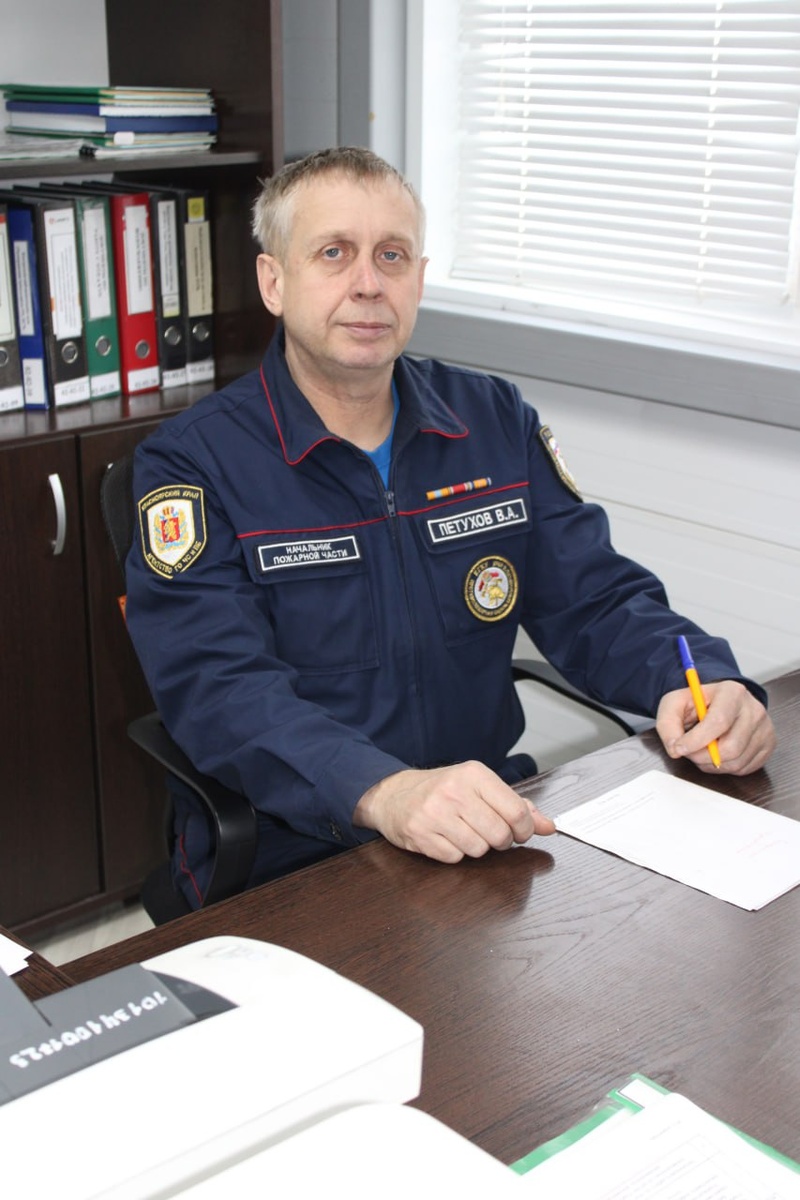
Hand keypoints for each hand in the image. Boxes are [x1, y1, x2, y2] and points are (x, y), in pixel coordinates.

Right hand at [353, 760, 555, 861]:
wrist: (393, 794)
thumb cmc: (444, 791)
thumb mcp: (480, 787)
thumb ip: (517, 805)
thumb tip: (548, 826)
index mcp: (474, 774)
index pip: (516, 811)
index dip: (523, 829)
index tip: (518, 832)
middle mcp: (454, 791)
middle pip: (499, 835)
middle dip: (500, 841)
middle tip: (490, 834)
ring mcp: (434, 813)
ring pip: (478, 849)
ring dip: (476, 848)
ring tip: (464, 833)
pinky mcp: (419, 834)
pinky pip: (455, 858)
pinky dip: (455, 854)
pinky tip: (446, 839)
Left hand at [657, 680, 775, 774]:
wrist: (718, 702)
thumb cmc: (698, 702)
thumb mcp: (674, 704)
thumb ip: (668, 724)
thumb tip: (675, 748)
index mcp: (732, 692)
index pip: (719, 722)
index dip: (696, 740)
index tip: (679, 748)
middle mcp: (753, 710)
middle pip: (731, 747)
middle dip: (702, 756)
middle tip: (689, 751)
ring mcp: (764, 729)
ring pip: (737, 762)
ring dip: (711, 764)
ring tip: (701, 750)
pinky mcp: (767, 745)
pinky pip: (744, 768)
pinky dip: (725, 767)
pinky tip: (716, 753)